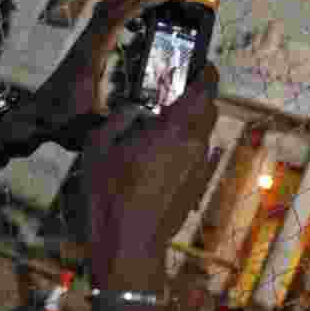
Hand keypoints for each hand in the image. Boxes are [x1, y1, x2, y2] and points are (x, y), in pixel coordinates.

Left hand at [37, 0, 181, 124]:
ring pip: (109, 4)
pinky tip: (140, 19)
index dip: (145, 1)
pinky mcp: (86, 43)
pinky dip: (125, 7)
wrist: (38, 117)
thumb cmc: (65, 120)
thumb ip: (121, 122)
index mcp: (94, 52)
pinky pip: (106, 15)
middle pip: (116, 1)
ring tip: (161, 0)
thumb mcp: (95, 125)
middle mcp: (89, 40)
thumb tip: (153, 117)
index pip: (119, 15)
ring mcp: (86, 39)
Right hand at [81, 63, 220, 310]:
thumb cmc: (111, 194)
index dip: (209, 75)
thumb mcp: (100, 147)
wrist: (129, 245)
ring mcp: (200, 167)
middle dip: (199, 97)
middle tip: (177, 91)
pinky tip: (161, 153)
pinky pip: (197, 154)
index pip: (205, 92)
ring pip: (204, 134)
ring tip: (163, 123)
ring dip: (191, 122)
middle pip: (209, 111)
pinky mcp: (197, 185)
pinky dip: (187, 145)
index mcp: (177, 130)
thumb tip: (135, 110)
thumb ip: (120, 119)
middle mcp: (196, 145)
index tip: (205, 65)